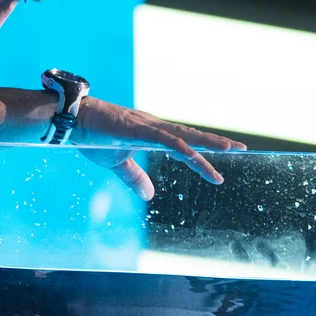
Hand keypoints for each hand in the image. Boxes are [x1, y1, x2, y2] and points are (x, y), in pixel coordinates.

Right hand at [72, 97, 242, 199]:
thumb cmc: (92, 137)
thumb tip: (149, 195)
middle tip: (241, 148)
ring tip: (230, 148)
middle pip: (191, 136)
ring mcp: (148, 127)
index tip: (221, 162)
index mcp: (151, 135)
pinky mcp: (137, 128)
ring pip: (184, 136)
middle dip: (215, 143)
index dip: (202, 153)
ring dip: (206, 143)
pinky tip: (192, 152)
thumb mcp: (117, 163)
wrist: (74, 120)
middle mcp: (155, 128)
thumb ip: (134, 177)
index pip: (183, 145)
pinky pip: (163, 138)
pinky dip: (179, 145)